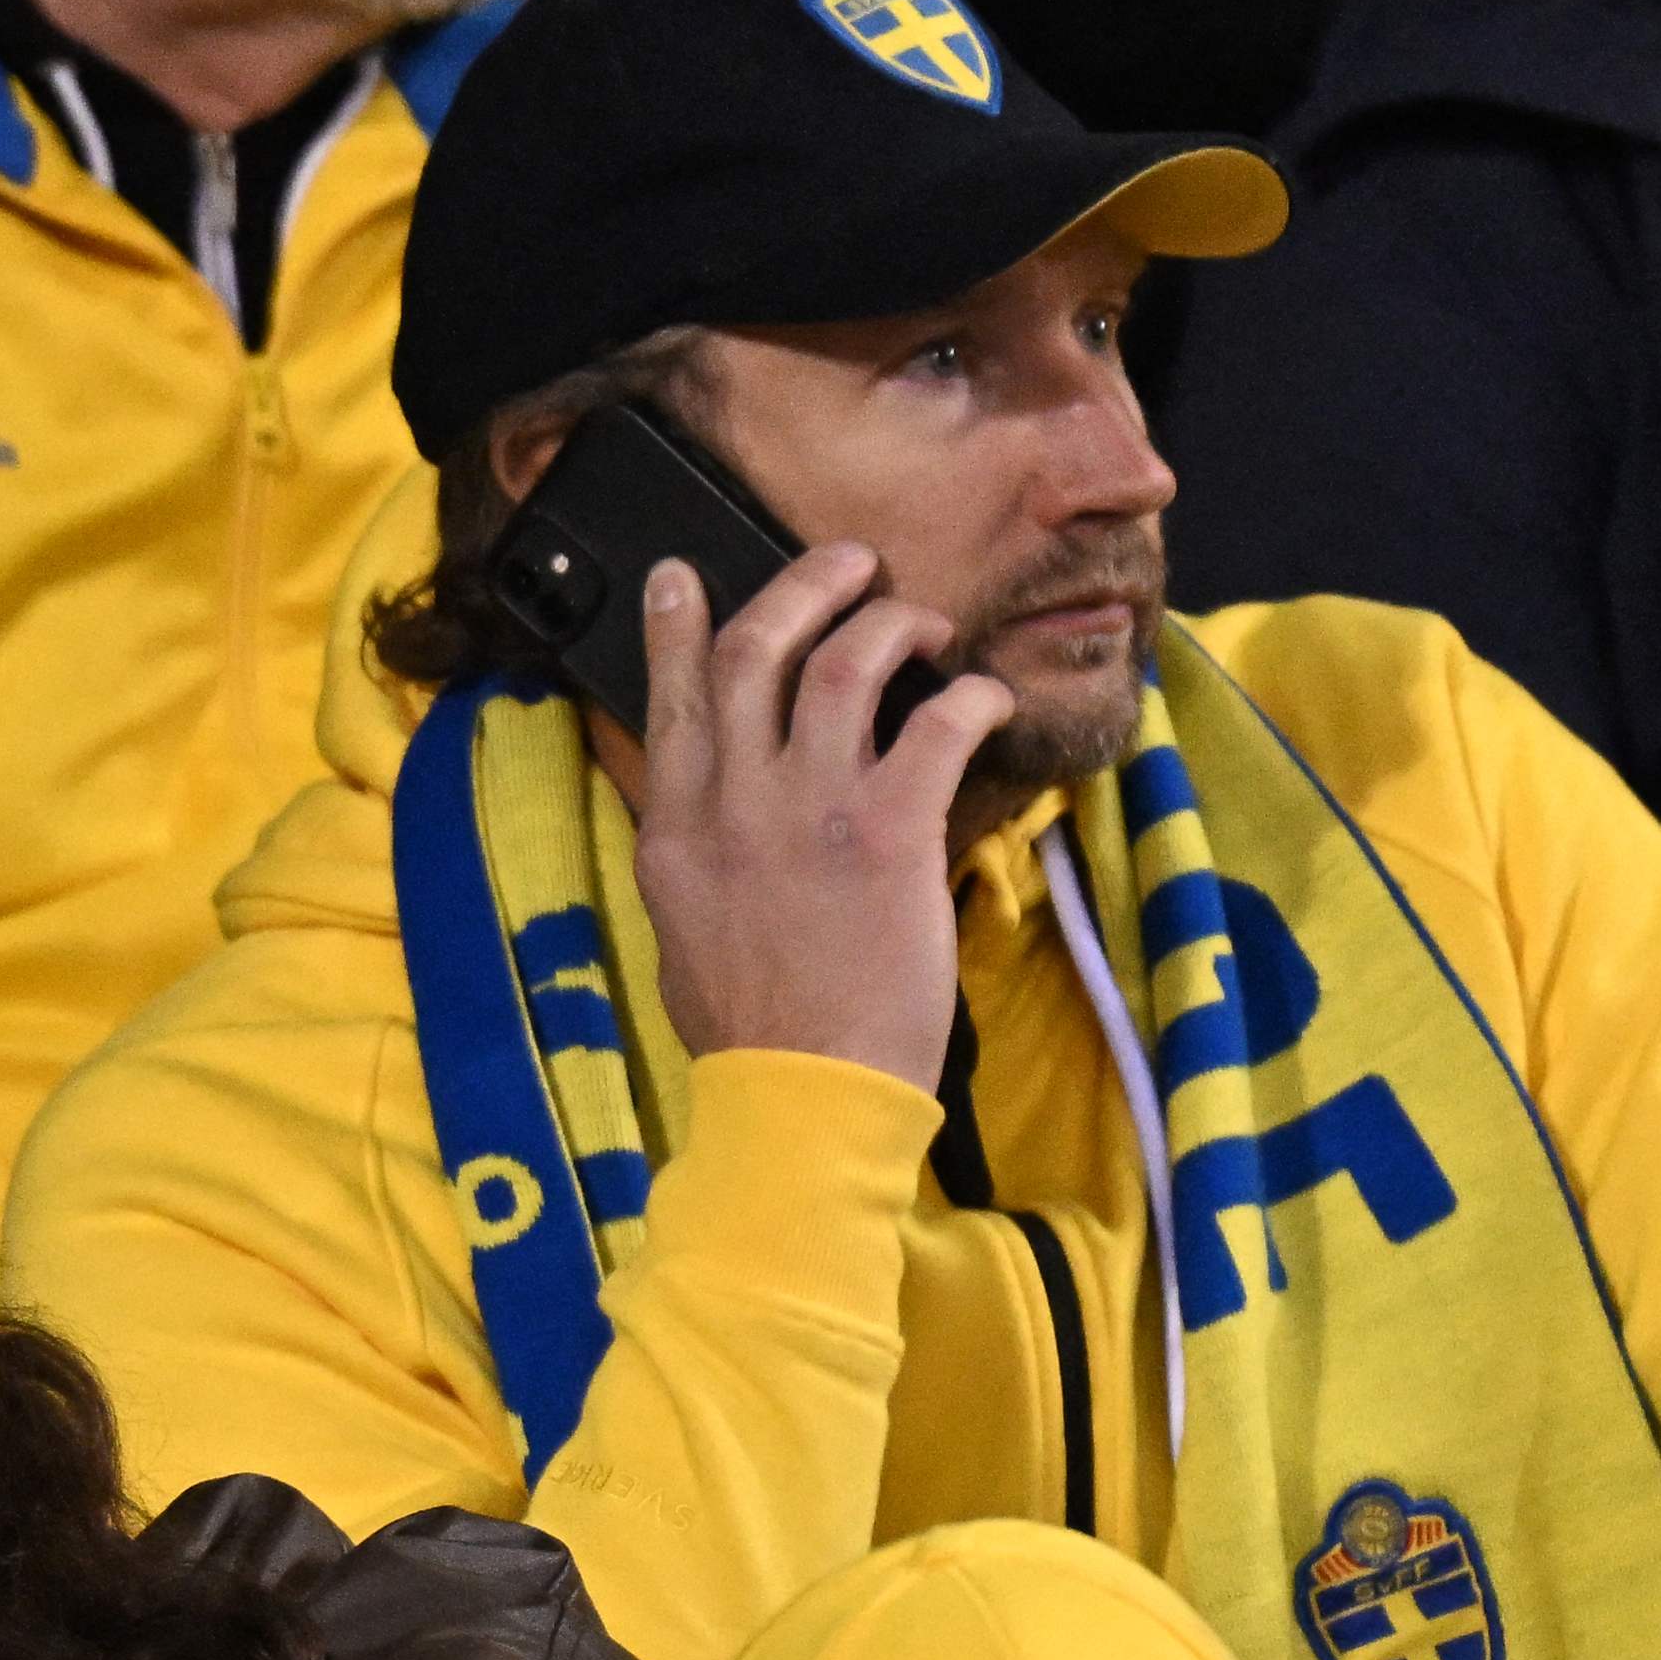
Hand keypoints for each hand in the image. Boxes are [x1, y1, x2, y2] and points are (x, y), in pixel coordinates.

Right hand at [625, 542, 1013, 1093]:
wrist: (805, 1094)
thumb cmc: (752, 1032)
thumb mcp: (682, 931)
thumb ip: (694, 852)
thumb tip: (707, 808)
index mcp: (676, 830)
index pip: (672, 698)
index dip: (678, 626)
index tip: (680, 575)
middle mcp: (733, 803)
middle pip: (759, 646)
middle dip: (808, 584)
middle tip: (850, 564)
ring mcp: (811, 810)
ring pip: (848, 658)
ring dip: (893, 619)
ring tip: (924, 620)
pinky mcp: (891, 830)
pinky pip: (939, 720)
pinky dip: (973, 694)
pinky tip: (988, 698)